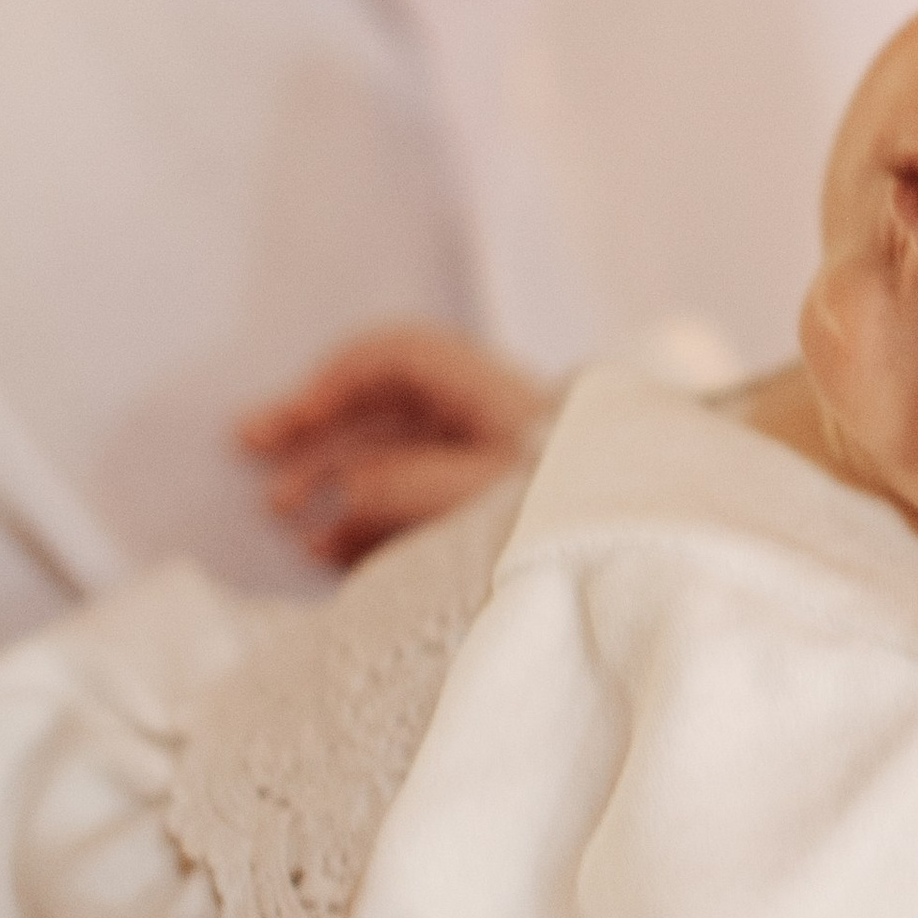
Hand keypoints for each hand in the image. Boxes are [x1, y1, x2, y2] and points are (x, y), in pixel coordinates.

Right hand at [239, 323, 558, 565]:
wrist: (662, 561)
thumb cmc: (582, 516)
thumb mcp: (486, 497)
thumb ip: (407, 488)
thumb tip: (341, 495)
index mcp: (496, 397)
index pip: (399, 356)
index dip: (333, 379)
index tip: (284, 423)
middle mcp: (492, 424)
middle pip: (385, 406)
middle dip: (318, 431)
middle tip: (255, 458)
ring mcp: (490, 474)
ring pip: (393, 457)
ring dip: (333, 480)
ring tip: (288, 517)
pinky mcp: (488, 525)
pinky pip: (412, 508)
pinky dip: (364, 523)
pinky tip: (326, 549)